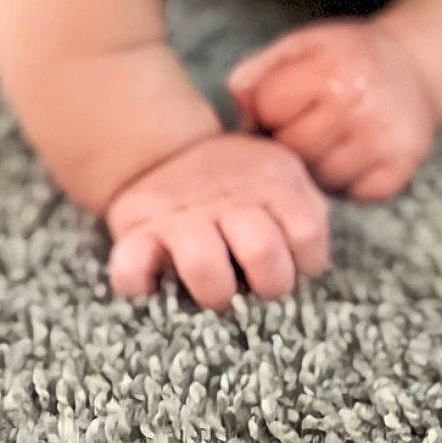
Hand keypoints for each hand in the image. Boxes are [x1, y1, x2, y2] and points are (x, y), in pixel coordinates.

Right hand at [103, 131, 330, 309]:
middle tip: (258, 287)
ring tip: (217, 292)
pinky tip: (153, 288)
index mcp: (272, 183)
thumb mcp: (281, 180)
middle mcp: (228, 198)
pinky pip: (131, 266)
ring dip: (215, 292)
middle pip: (261, 251)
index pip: (306, 233)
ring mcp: (181, 215)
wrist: (169, 150)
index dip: (306, 262)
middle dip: (269, 285)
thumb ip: (304, 213)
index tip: (294, 265)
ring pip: (203, 264)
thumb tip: (310, 268)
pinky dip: (139, 284)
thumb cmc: (240, 186)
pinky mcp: (137, 230)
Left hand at [225, 17, 437, 202]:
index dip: (268, 108)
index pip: (268, 108)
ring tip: (330, 140)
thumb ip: (257, 73)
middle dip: (291, 140)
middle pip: (293, 149)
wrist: (414, 65)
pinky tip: (354, 155)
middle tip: (306, 125)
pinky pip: (355, 195)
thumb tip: (242, 121)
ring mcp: (384, 139)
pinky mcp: (401, 167)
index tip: (285, 102)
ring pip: (322, 179)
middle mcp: (360, 103)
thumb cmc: (346, 58)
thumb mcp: (301, 46)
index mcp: (330, 68)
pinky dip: (349, 182)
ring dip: (318, 166)